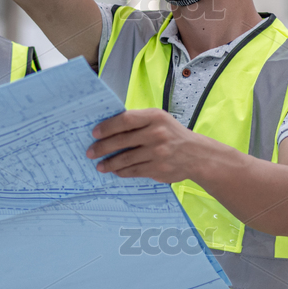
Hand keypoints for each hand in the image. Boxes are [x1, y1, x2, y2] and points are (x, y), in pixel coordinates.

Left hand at [87, 109, 204, 183]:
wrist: (197, 155)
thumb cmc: (172, 134)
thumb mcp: (159, 120)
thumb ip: (139, 122)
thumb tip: (108, 128)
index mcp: (155, 117)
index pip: (125, 120)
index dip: (107, 127)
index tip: (94, 133)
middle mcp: (156, 134)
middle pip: (122, 141)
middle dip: (102, 147)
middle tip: (90, 152)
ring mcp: (158, 153)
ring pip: (126, 159)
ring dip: (109, 163)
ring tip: (100, 165)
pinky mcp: (158, 169)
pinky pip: (134, 170)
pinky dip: (122, 171)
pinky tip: (115, 170)